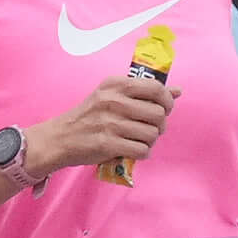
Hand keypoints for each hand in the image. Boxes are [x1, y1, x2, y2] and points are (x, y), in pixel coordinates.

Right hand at [37, 67, 175, 176]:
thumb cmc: (88, 117)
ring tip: (139, 140)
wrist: (59, 138)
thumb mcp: (110, 95)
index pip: (155, 88)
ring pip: (152, 134)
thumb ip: (143, 92)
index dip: (167, 101)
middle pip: (158, 114)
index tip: (165, 109)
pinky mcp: (108, 144)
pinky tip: (133, 150)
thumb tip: (177, 91)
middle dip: (160, 125)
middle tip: (151, 129)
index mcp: (115, 85)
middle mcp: (113, 101)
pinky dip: (142, 153)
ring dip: (150, 141)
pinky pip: (142, 150)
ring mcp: (110, 123)